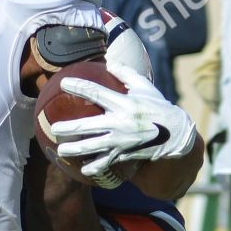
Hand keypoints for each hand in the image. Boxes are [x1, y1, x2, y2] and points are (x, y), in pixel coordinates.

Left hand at [51, 63, 198, 181]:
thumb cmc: (157, 108)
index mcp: (124, 103)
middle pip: (88, 126)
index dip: (78, 87)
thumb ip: (126, 73)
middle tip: (54, 128)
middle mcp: (121, 123)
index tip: (63, 83)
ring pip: (93, 147)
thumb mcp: (145, 87)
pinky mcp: (125, 154)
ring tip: (61, 150)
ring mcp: (122, 141)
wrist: (176, 135)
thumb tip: (109, 61)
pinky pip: (106, 162)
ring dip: (74, 150)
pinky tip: (83, 169)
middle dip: (68, 127)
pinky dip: (94, 167)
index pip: (96, 93)